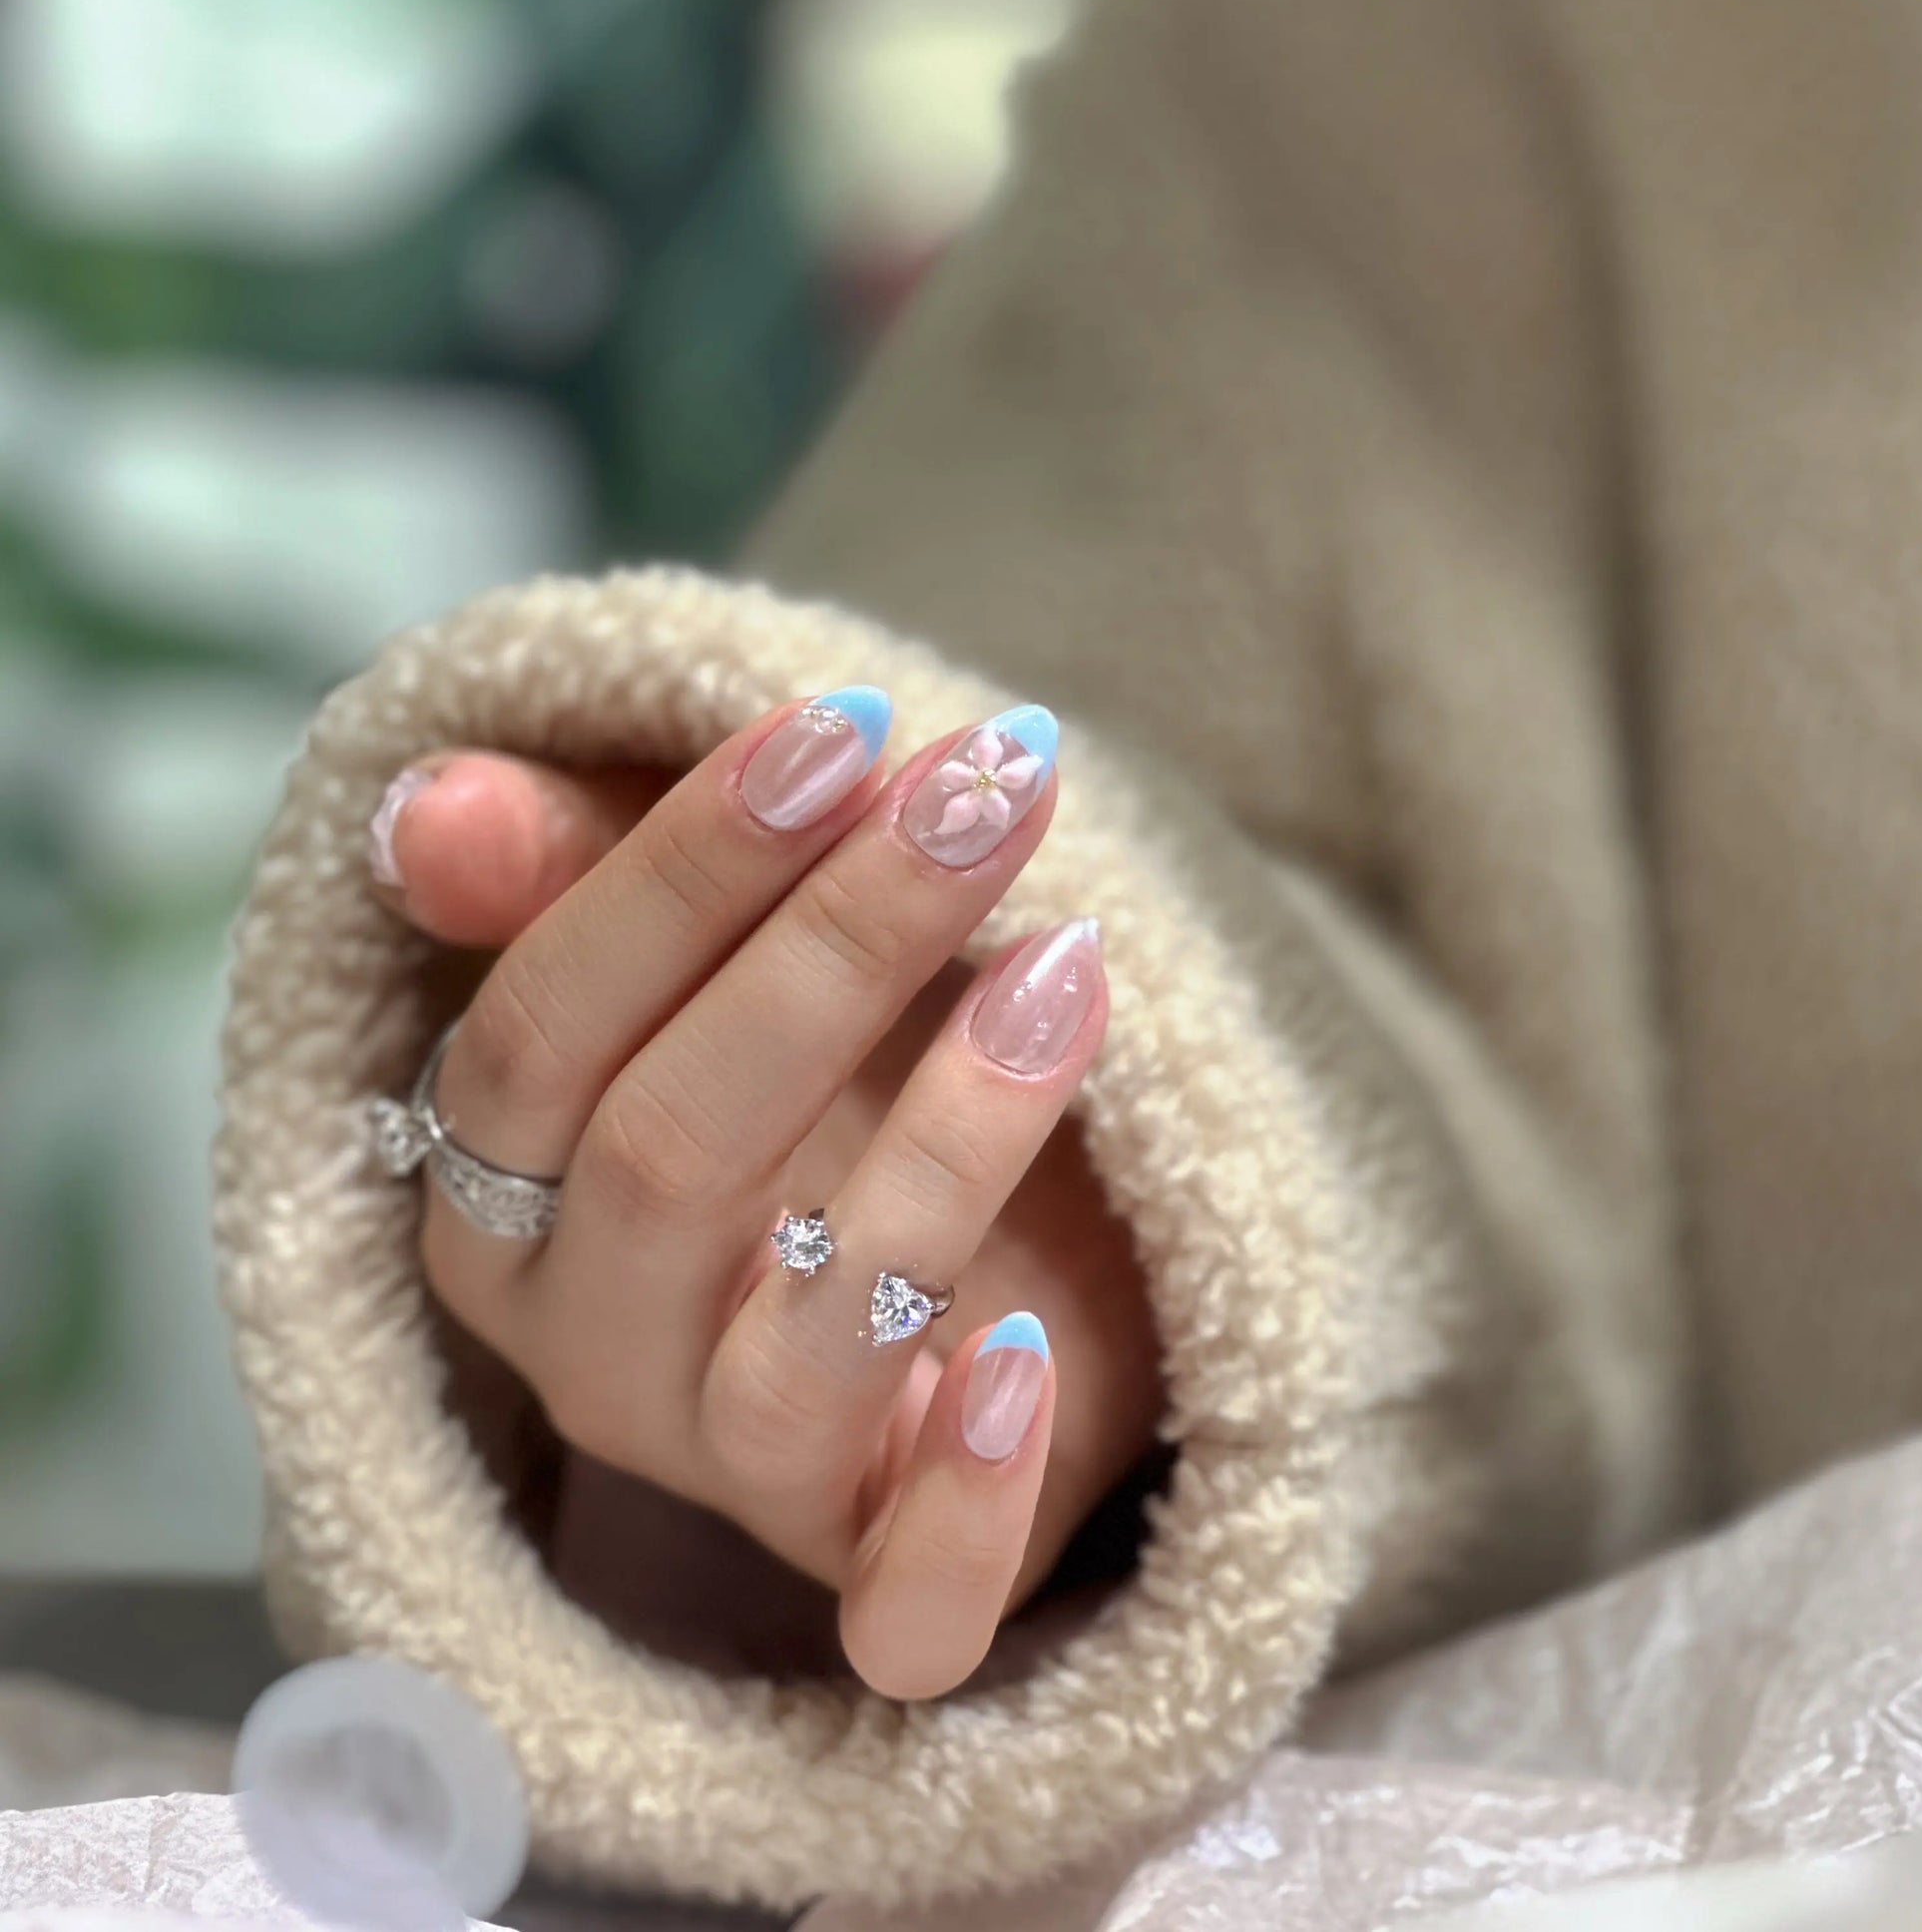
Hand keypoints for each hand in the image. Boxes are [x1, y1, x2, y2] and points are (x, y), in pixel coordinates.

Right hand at [368, 693, 1159, 1698]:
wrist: (994, 1243)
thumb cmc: (838, 1069)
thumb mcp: (720, 942)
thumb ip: (573, 871)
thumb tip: (432, 805)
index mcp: (511, 1195)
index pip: (547, 1027)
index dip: (686, 871)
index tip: (847, 729)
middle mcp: (595, 1349)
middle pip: (670, 1155)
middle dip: (837, 952)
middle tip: (987, 795)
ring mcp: (736, 1473)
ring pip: (796, 1350)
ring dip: (947, 1148)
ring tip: (1070, 973)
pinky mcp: (883, 1570)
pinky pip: (904, 1610)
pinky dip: (967, 1499)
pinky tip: (1031, 1360)